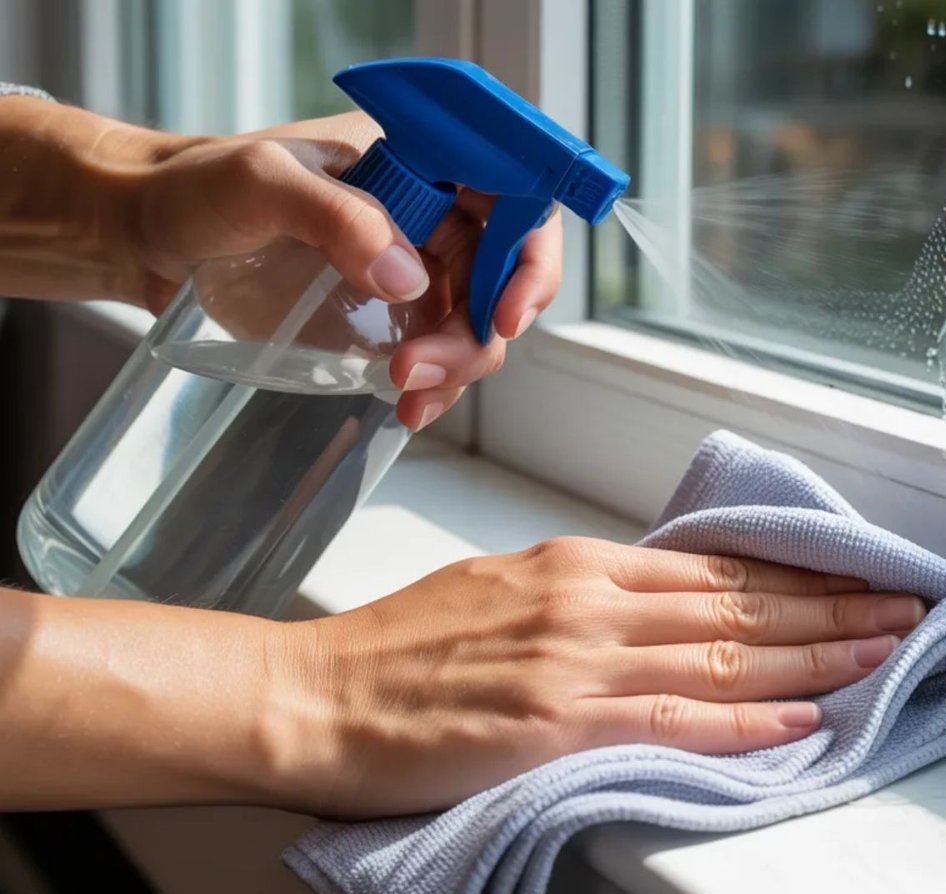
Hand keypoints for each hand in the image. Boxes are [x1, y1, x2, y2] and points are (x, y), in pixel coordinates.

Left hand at [133, 112, 560, 429]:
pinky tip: (405, 407)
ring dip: (456, 368)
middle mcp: (426, 213)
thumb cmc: (197, 187)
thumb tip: (407, 277)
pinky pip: (436, 353)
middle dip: (477, 333)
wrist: (144, 233)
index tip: (504, 314)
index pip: (514, 198)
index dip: (528, 258)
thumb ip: (337, 216)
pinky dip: (432, 387)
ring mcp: (409, 267)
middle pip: (500, 276)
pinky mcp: (385, 316)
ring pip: (473, 324)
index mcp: (419, 161)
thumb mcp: (261, 184)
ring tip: (405, 395)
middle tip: (420, 370)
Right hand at [277, 538, 925, 818]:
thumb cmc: (398, 649)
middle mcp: (591, 602)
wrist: (312, 694)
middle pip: (740, 604)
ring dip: (817, 655)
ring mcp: (578, 662)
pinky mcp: (558, 724)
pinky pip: (675, 720)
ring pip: (726, 655)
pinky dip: (747, 722)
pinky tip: (801, 720)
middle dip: (833, 607)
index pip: (716, 568)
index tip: (855, 578)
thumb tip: (655, 599)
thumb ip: (585, 595)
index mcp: (578, 566)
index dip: (797, 575)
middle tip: (905, 605)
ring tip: (884, 650)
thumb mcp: (503, 589)